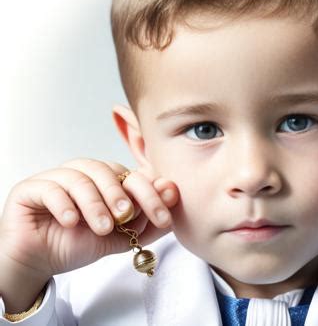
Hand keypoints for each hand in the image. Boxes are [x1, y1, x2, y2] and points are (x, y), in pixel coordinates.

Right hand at [0, 158, 178, 279]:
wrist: (40, 262)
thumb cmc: (78, 244)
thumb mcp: (120, 238)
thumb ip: (146, 221)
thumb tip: (172, 193)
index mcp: (107, 181)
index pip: (133, 177)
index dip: (151, 194)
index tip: (164, 218)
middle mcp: (84, 174)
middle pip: (109, 170)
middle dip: (122, 194)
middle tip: (127, 216)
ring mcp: (57, 178)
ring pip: (81, 177)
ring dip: (95, 204)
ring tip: (102, 228)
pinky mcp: (31, 188)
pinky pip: (50, 188)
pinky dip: (64, 205)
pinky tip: (71, 223)